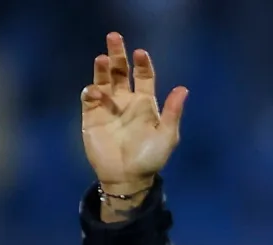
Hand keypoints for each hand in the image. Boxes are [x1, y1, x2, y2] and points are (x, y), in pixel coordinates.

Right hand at [80, 32, 186, 193]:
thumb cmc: (150, 158)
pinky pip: (89, 98)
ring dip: (102, 69)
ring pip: (103, 80)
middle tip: (114, 37)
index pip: (144, 76)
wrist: (128, 178)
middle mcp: (126, 100)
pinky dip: (91, 92)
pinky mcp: (91, 117)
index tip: (140, 53)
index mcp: (145, 103)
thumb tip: (183, 89)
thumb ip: (172, 113)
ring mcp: (108, 107)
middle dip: (118, 54)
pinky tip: (95, 92)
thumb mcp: (167, 137)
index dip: (142, 64)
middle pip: (120, 71)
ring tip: (102, 58)